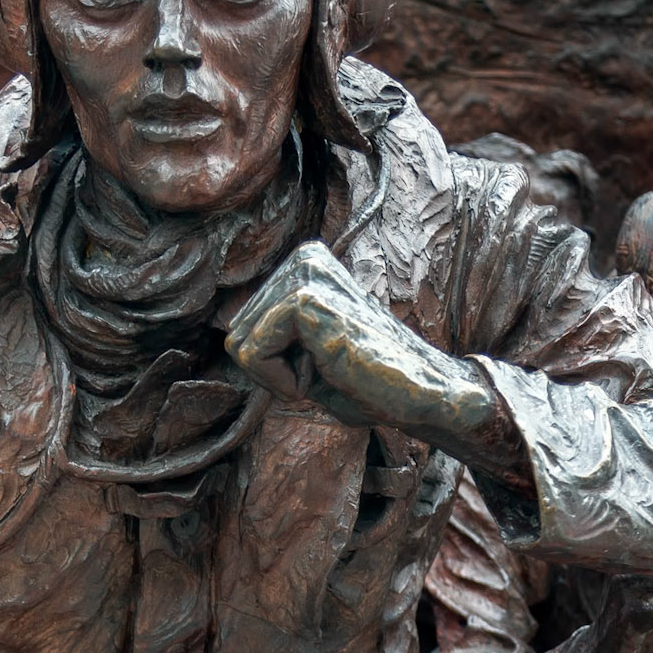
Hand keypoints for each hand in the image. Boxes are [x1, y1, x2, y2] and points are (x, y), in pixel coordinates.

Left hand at [225, 241, 500, 454]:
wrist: (420, 393)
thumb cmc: (367, 383)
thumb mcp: (308, 353)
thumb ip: (273, 338)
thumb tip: (232, 339)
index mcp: (305, 265)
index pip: (244, 326)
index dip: (274, 365)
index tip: (322, 365)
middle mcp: (304, 259)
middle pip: (237, 333)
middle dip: (273, 369)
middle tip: (327, 369)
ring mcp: (306, 274)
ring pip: (241, 345)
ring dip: (280, 376)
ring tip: (330, 368)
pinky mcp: (306, 299)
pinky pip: (252, 354)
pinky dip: (281, 381)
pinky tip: (325, 372)